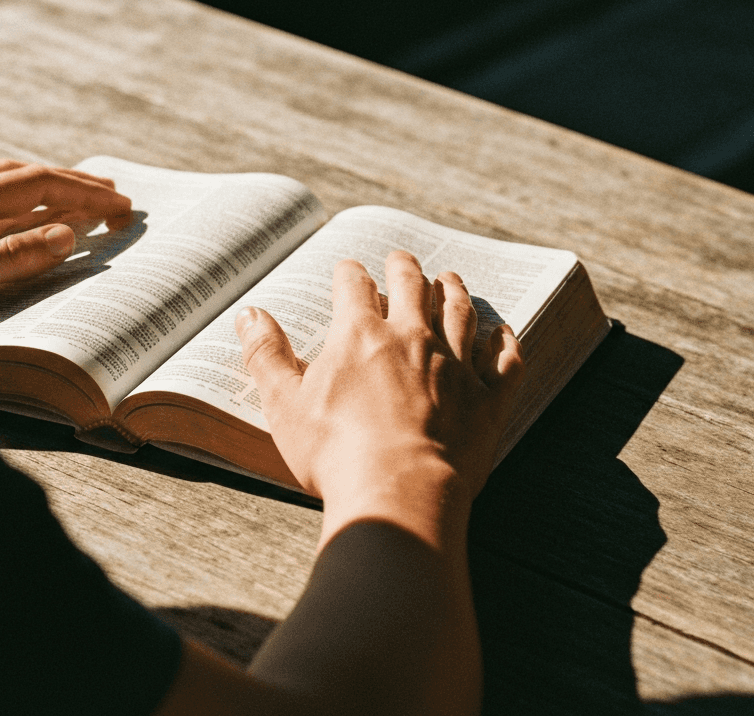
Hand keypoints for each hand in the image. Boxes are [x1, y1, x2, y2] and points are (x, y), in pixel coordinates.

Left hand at [0, 160, 131, 336]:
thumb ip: (8, 260)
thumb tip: (66, 235)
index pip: (37, 187)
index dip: (85, 195)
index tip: (125, 207)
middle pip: (22, 177)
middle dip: (72, 185)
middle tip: (116, 198)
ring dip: (43, 190)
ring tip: (74, 202)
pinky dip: (13, 205)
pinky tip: (9, 223)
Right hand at [234, 251, 523, 549]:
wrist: (398, 493)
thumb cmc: (334, 452)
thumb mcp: (283, 403)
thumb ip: (266, 354)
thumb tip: (249, 314)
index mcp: (360, 335)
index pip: (354, 287)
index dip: (349, 274)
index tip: (347, 270)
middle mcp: (412, 338)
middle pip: (412, 287)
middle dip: (404, 268)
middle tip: (401, 259)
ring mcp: (455, 367)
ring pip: (459, 313)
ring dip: (453, 291)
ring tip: (450, 279)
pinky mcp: (486, 401)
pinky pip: (504, 362)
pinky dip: (504, 343)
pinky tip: (501, 333)